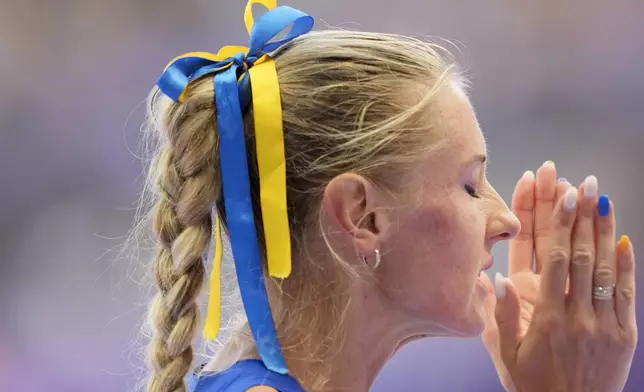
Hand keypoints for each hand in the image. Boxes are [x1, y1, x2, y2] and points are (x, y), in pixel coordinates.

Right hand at [493, 174, 636, 390]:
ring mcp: (604, 323)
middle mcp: (577, 315)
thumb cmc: (533, 385)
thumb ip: (500, 316)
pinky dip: (624, 264)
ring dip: (603, 230)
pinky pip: (626, 293)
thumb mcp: (506, 354)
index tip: (562, 195)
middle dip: (581, 216)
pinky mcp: (624, 334)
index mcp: (546, 318)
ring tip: (602, 198)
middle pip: (579, 255)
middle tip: (584, 184)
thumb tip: (495, 277)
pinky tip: (623, 239)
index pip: (553, 260)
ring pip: (602, 268)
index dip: (559, 224)